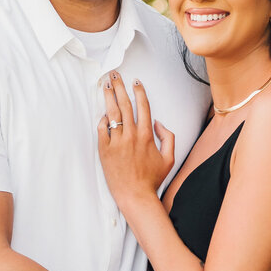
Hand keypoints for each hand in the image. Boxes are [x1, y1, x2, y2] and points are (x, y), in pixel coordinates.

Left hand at [98, 72, 174, 208]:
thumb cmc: (152, 179)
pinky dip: (102, 120)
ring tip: (104, 85)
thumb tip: (159, 123)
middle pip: (125, 104)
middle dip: (119, 87)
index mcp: (147, 135)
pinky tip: (102, 113)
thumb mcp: (169, 158)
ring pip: (112, 113)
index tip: (135, 82)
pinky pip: (102, 129)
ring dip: (108, 96)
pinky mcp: (105, 150)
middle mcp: (131, 135)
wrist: (135, 195)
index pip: (142, 106)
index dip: (139, 91)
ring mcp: (116, 142)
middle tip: (114, 75)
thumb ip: (169, 137)